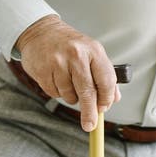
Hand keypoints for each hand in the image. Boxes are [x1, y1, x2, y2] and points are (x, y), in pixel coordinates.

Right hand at [15, 15, 121, 132]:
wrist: (41, 31)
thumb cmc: (69, 44)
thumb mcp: (91, 52)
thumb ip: (104, 74)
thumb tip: (114, 98)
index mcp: (93, 50)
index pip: (106, 80)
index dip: (106, 98)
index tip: (104, 109)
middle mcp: (77, 55)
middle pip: (88, 92)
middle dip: (90, 112)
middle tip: (90, 125)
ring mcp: (58, 63)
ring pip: (70, 95)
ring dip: (71, 96)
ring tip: (67, 80)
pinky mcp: (43, 71)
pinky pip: (55, 93)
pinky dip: (58, 92)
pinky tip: (56, 78)